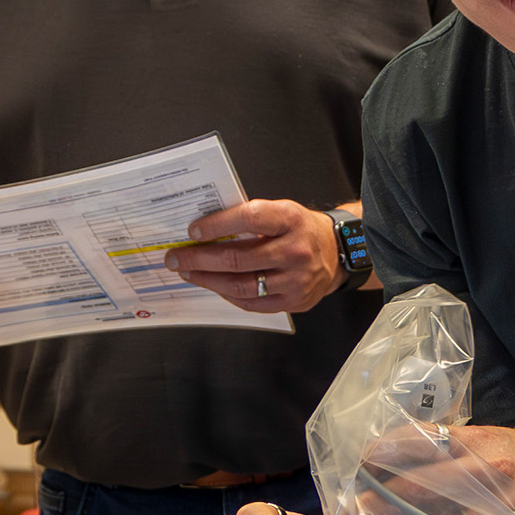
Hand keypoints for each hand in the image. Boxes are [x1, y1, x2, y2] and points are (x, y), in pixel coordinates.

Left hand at [165, 199, 341, 313]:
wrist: (337, 253)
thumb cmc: (301, 230)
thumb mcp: (282, 211)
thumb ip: (249, 218)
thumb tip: (205, 229)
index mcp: (291, 220)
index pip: (249, 219)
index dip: (217, 225)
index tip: (193, 231)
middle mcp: (296, 251)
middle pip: (238, 258)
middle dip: (199, 258)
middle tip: (177, 258)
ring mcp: (296, 280)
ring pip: (242, 285)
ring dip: (208, 280)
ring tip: (189, 273)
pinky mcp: (294, 301)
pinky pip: (252, 302)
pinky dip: (228, 294)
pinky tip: (214, 285)